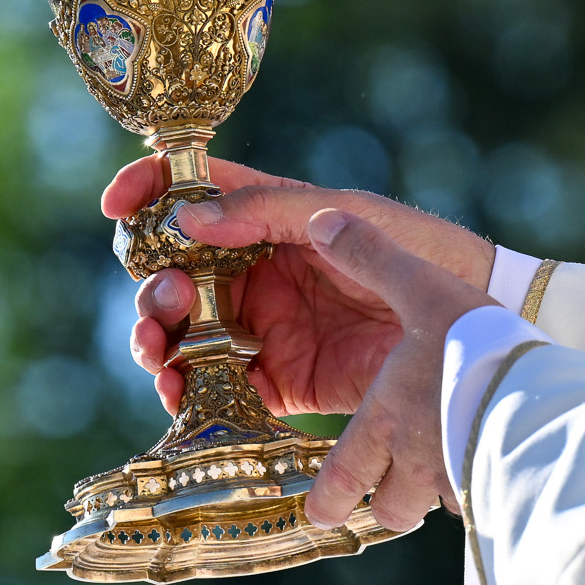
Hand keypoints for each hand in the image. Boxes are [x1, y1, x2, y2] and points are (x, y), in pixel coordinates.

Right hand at [102, 153, 494, 419]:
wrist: (467, 321)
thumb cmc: (413, 248)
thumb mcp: (339, 213)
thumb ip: (263, 212)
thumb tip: (186, 219)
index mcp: (265, 221)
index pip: (192, 199)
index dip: (148, 194)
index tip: (116, 206)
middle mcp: (254, 274)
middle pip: (173, 277)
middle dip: (152, 288)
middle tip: (167, 300)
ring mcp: (261, 328)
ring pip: (183, 335)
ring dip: (155, 339)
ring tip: (156, 348)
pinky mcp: (277, 380)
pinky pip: (214, 386)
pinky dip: (183, 389)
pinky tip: (173, 388)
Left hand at [295, 209, 494, 530]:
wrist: (544, 390)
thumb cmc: (477, 347)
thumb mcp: (422, 290)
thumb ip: (374, 258)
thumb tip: (323, 223)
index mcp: (387, 420)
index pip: (340, 481)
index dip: (327, 500)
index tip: (321, 509)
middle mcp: (415, 462)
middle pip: (389, 509)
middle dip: (383, 502)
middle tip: (384, 491)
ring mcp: (459, 479)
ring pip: (435, 507)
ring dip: (433, 495)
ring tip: (443, 474)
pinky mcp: (503, 484)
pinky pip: (483, 498)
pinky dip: (480, 488)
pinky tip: (492, 466)